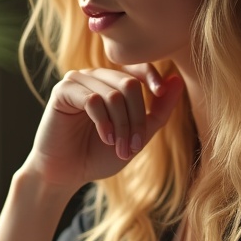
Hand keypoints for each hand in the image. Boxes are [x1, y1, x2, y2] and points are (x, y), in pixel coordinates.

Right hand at [24, 63, 183, 188]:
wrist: (66, 173)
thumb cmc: (98, 155)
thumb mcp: (137, 135)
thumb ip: (158, 110)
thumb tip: (178, 80)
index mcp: (111, 83)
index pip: (137, 67)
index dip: (152, 76)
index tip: (160, 92)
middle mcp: (94, 77)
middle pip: (129, 84)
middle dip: (136, 118)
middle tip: (134, 146)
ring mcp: (77, 81)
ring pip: (113, 94)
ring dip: (122, 126)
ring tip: (120, 148)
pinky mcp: (62, 91)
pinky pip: (92, 99)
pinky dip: (103, 122)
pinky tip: (105, 138)